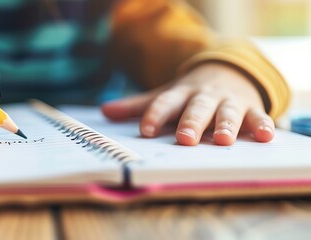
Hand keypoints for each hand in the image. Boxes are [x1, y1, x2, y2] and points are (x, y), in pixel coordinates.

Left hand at [102, 63, 273, 145]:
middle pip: (196, 108)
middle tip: (184, 139)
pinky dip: (263, 125)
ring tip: (223, 140)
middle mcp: (204, 96)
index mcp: (180, 94)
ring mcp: (228, 101)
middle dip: (190, 123)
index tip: (145, 131)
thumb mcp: (164, 96)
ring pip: (227, 112)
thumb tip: (105, 111)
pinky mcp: (251, 108)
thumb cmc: (188, 95)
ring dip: (225, 125)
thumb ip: (137, 106)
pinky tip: (266, 136)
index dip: (154, 116)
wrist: (226, 73)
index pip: (164, 104)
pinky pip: (258, 116)